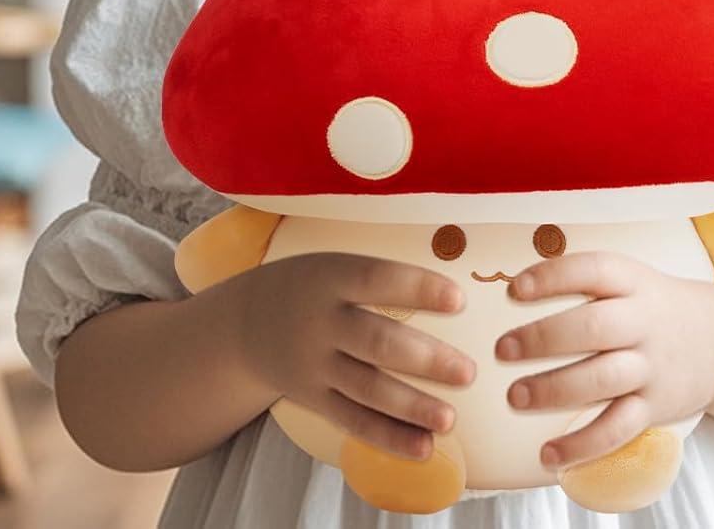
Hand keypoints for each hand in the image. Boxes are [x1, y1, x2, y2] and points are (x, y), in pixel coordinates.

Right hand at [221, 251, 476, 460]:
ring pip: (367, 389)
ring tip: (450, 419)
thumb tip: (454, 294)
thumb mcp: (334, 264)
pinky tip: (423, 448)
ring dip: (412, 407)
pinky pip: (354, 421)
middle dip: (425, 359)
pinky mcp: (314, 399)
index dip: (418, 288)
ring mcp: (314, 365)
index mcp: (330, 277)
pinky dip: (389, 437)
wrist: (245, 324)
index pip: (376, 278)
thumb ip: (382, 278)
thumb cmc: (312, 287)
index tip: (459, 300)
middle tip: (468, 372)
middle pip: (376, 342)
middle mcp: (320, 323)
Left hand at [494, 252, 713, 471]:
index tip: (515, 290)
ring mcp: (650, 366)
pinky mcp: (654, 408)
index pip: (592, 271)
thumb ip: (580, 280)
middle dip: (544, 338)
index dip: (553, 278)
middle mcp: (643, 321)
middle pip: (593, 327)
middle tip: (503, 349)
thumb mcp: (627, 278)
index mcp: (631, 281)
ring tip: (515, 397)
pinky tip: (549, 455)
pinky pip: (617, 429)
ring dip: (554, 390)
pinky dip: (582, 445)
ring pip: (602, 380)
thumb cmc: (650, 306)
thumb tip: (513, 288)